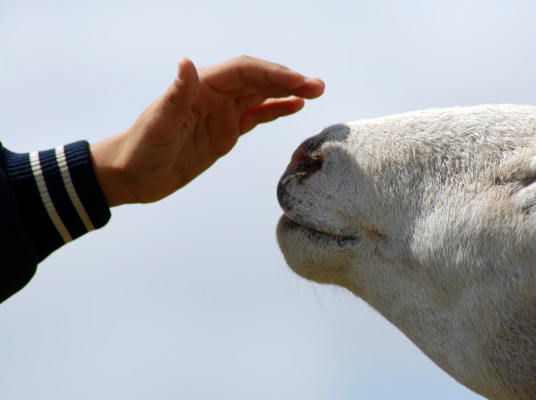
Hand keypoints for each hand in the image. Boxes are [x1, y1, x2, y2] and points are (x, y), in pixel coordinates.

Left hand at [91, 56, 324, 206]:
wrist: (130, 176)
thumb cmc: (138, 151)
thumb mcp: (156, 127)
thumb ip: (175, 96)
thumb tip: (186, 63)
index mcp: (200, 89)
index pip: (243, 72)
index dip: (272, 73)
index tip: (298, 81)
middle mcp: (214, 96)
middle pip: (258, 80)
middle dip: (288, 80)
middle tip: (318, 86)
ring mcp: (222, 113)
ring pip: (261, 95)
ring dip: (287, 91)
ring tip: (315, 92)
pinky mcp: (225, 131)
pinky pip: (256, 115)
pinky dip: (276, 109)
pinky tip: (295, 106)